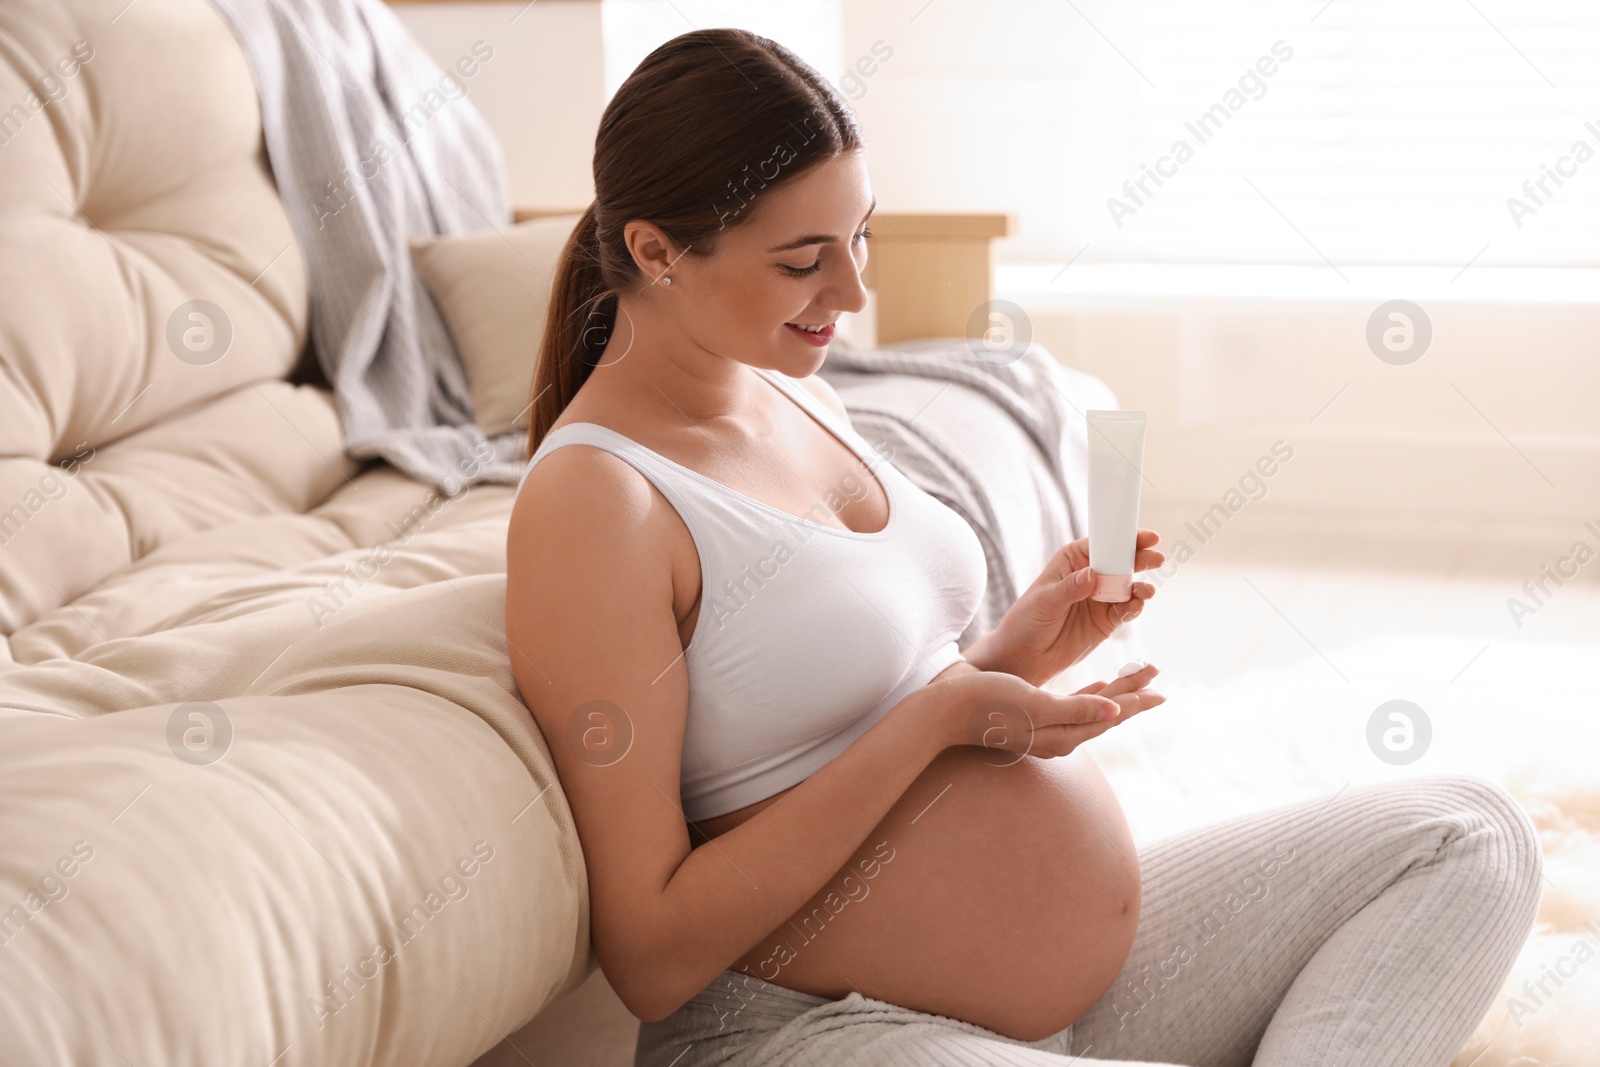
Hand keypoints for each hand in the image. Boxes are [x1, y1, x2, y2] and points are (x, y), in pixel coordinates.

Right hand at [931, 662, 1163, 759]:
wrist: (945, 710)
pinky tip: (1099, 684)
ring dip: (1117, 691)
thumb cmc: (987, 704)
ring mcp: (1045, 729)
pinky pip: (1073, 707)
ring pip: (1093, 708)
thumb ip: (1076, 710)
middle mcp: (1057, 736)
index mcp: (1062, 735)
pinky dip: (1091, 695)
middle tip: (1156, 673)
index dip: (1136, 699)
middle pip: (1106, 712)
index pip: (1110, 715)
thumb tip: (1114, 711)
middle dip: (1132, 692)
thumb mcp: (1034, 705)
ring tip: (1137, 676)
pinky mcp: (1032, 718)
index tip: (1161, 688)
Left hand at [966, 530, 1164, 686]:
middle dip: (1141, 558)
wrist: (1026, 656)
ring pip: (1129, 586)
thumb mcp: (1044, 601)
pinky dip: (1135, 607)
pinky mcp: (1107, 620)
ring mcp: (1101, 598)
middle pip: (1121, 562)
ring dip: (1141, 586)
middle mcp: (1090, 576)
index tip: (1145, 537)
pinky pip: (1127, 610)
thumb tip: (1091, 574)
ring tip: (1145, 591)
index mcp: (1073, 560)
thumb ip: (1069, 588)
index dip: (1123, 538)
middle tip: (1157, 558)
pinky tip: (1136, 606)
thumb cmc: (1026, 621)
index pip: (1102, 543)